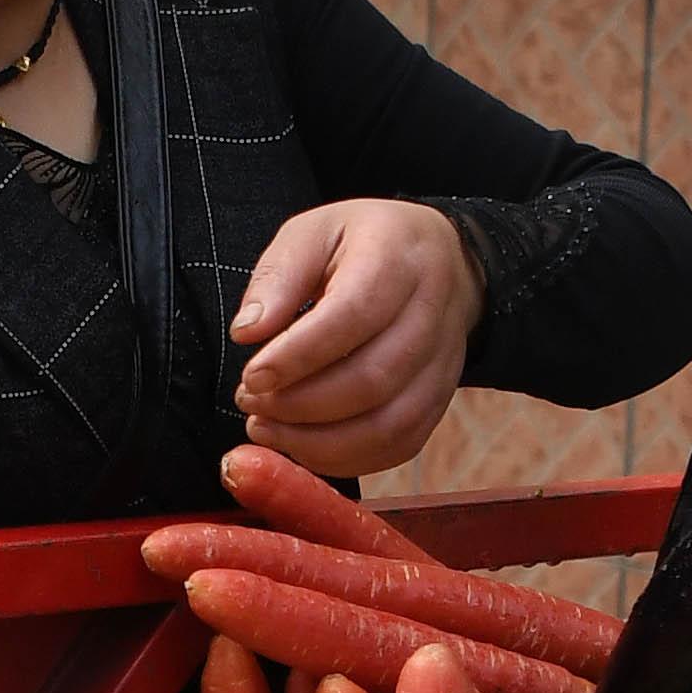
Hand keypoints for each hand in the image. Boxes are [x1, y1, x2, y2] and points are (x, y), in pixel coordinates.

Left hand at [228, 197, 478, 480]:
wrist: (436, 261)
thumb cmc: (361, 246)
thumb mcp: (312, 234)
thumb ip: (278, 278)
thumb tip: (247, 333)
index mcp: (397, 258)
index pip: (354, 315)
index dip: (298, 355)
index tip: (252, 377)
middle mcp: (432, 313)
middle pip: (372, 379)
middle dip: (300, 405)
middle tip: (249, 402)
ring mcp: (444, 363)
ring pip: (388, 425)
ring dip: (318, 442)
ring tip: (267, 427)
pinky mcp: (440, 400)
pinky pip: (398, 445)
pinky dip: (344, 458)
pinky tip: (301, 445)